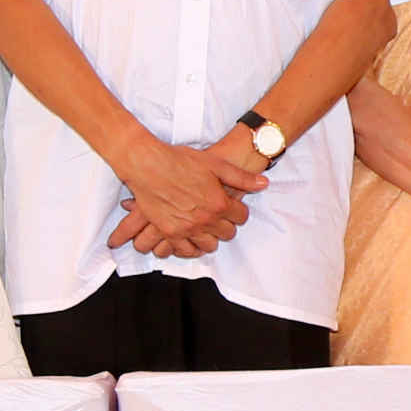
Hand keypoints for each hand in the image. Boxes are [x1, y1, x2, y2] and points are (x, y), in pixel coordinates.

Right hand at [107, 137, 265, 256]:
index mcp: (219, 203)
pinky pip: (185, 251)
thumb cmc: (179, 160)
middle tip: (219, 216)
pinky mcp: (169, 233)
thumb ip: (241, 177)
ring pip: (208, 246)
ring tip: (205, 227)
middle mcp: (205, 219)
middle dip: (226, 225)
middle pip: (227, 234)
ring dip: (209, 238)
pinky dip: (190, 248)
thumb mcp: (215, 163)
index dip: (238, 211)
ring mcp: (187, 228)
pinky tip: (191, 240)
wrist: (147, 164)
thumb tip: (263, 184)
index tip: (232, 207)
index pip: (241, 217)